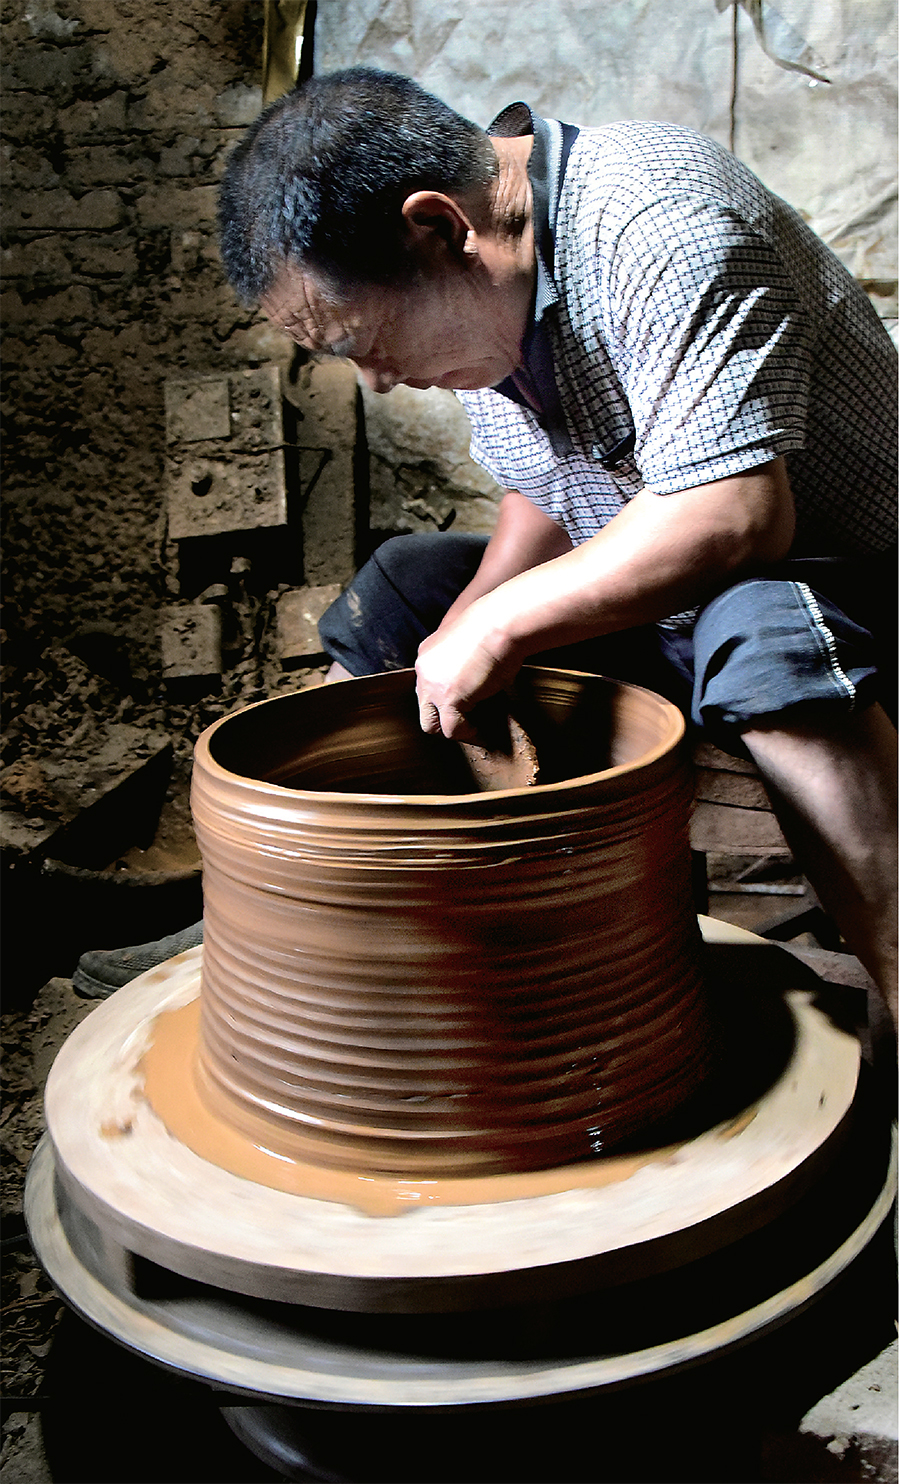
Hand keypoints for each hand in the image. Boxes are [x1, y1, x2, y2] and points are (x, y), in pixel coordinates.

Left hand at [415, 603, 519, 737]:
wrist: (501, 622)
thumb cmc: (496, 627)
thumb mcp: (471, 644)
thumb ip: (465, 665)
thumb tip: (479, 688)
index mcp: (427, 654)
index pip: (426, 686)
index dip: (442, 700)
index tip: (463, 706)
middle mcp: (424, 670)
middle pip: (423, 707)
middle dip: (442, 718)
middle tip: (466, 722)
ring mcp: (433, 686)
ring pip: (431, 724)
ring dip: (453, 729)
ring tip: (473, 730)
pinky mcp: (449, 698)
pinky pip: (452, 729)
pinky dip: (468, 734)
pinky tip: (482, 733)